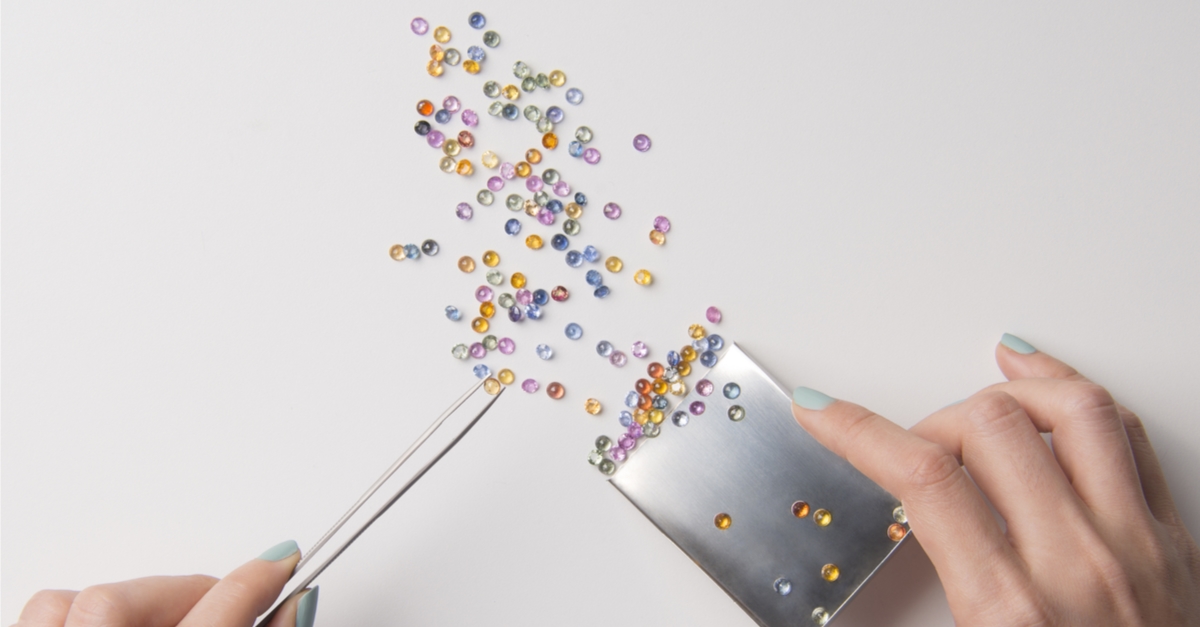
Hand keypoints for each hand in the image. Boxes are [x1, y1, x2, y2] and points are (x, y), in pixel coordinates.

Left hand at [13, 540, 318, 626]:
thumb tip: (293, 604)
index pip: (220, 615)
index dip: (261, 579)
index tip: (283, 562)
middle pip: (133, 597)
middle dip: (190, 591)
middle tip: (229, 596)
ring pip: (79, 600)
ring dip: (128, 601)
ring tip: (167, 620)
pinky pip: (40, 612)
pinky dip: (74, 612)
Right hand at [791, 334, 1199, 625]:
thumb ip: (920, 608)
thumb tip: (852, 581)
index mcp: (1013, 609)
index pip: (924, 478)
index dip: (858, 430)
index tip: (826, 410)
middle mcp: (1078, 562)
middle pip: (990, 428)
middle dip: (930, 421)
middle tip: (910, 448)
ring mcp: (1135, 544)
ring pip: (1073, 411)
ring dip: (1014, 390)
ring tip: (982, 386)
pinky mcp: (1175, 540)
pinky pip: (1129, 436)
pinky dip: (1082, 393)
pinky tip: (1049, 387)